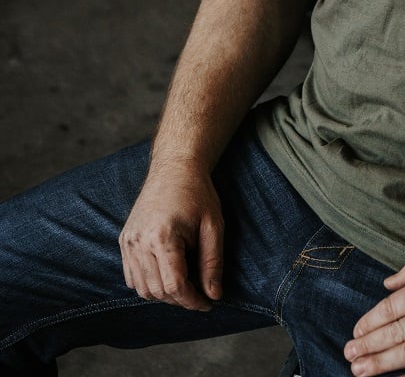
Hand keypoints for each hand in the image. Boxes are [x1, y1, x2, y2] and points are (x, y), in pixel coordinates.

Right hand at [118, 162, 223, 310]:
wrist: (174, 168)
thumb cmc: (197, 193)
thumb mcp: (213, 226)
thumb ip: (213, 263)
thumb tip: (214, 295)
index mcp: (162, 237)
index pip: (174, 286)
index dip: (193, 300)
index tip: (208, 303)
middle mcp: (139, 242)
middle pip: (158, 291)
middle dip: (181, 299)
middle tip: (201, 293)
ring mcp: (128, 241)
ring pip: (142, 288)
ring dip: (164, 294)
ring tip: (186, 284)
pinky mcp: (124, 240)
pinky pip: (132, 277)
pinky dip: (148, 284)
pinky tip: (167, 274)